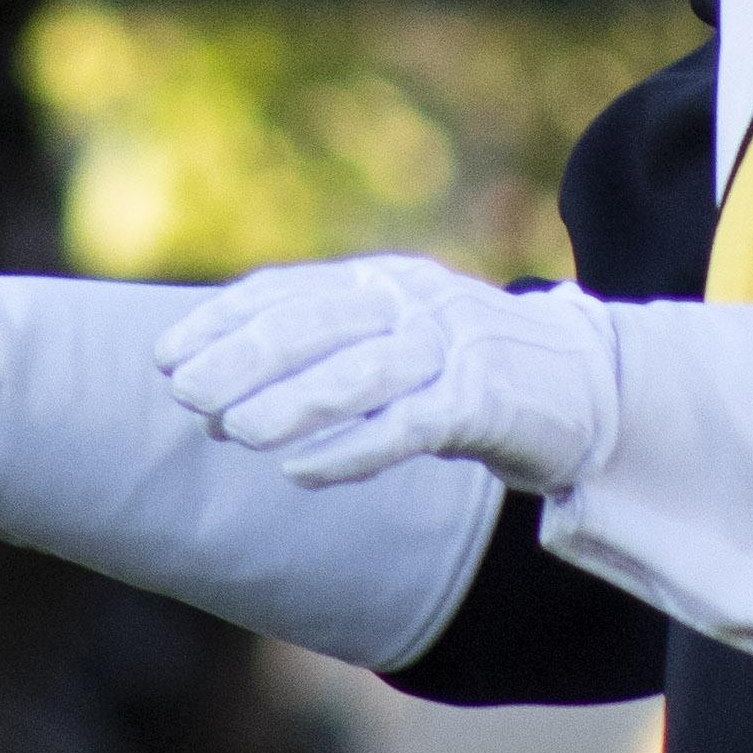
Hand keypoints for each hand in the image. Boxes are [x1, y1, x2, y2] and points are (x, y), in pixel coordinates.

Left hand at [157, 253, 617, 493]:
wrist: (587, 386)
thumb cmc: (470, 369)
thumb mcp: (398, 338)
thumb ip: (328, 347)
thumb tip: (224, 385)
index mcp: (383, 280)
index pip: (289, 291)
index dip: (222, 321)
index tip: (165, 355)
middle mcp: (413, 302)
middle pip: (314, 326)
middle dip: (241, 358)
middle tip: (184, 393)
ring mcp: (452, 348)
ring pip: (355, 374)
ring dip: (286, 404)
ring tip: (228, 431)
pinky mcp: (485, 402)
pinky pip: (407, 427)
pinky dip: (350, 450)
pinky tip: (300, 473)